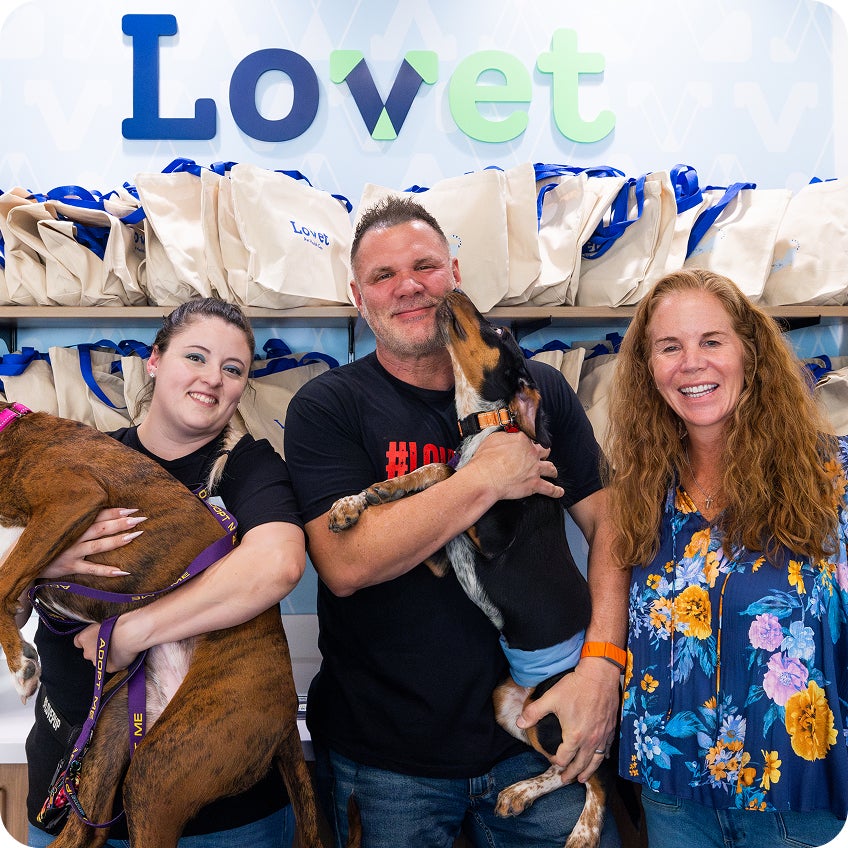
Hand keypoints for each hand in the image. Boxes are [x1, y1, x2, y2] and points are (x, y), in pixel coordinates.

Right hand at [39, 508, 145, 578]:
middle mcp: (73, 537)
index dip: (114, 512)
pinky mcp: (70, 567)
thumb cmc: (50, 540)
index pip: (96, 515)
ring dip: (117, 541)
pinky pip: (91, 569)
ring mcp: (72, 552)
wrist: (26, 559)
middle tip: (140, 519)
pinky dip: (106, 570)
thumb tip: (107, 514)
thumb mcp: (62, 527)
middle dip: (120, 523)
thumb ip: (80, 521)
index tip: (132, 509)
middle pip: (100, 528)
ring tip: (134, 536)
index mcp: (73, 525)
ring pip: (98, 546)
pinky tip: (123, 571)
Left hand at [74, 618, 139, 672]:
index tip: (93, 637)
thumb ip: (97, 626)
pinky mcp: (109, 668)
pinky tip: (123, 654)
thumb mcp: (103, 618)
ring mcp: (97, 662)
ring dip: (106, 655)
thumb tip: (101, 626)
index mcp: (84, 638)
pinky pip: (111, 666)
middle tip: (110, 641)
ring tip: (119, 647)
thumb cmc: (118, 622)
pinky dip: (116, 661)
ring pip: (99, 660)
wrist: (130, 633)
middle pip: (89, 652)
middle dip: (97, 648)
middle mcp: (87, 652)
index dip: (86, 640)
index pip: (78, 642)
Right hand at [467, 431, 562, 500]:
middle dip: (544, 453)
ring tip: (553, 472)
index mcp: (522, 440)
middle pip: (544, 451)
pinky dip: (556, 491)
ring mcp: (535, 469)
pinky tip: (559, 492)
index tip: (525, 446)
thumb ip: (504, 437)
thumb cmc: (485, 460)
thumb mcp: (492, 439)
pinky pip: (550, 489)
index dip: (527, 443)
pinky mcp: (534, 484)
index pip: (529, 439)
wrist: (486, 477)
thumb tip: (507, 438)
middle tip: (542, 456)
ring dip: (552, 470)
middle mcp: (532, 453)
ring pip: (551, 468)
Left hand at [516, 659, 619, 782]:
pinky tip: (599, 758)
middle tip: (566, 779)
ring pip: (595, 761)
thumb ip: (534, 712)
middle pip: (580, 764)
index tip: (552, 759)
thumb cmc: (575, 686)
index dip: (555, 762)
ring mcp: (602, 736)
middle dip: (571, 774)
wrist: (599, 676)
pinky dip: (601, 757)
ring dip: (588, 771)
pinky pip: (606, 749)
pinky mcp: (610, 729)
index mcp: (574, 736)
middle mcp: (590, 740)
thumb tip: (519, 723)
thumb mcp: (550, 698)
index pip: (564, 758)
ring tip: (582, 778)